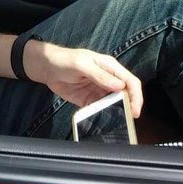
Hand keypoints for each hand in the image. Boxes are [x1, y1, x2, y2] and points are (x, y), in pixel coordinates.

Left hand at [26, 40, 143, 116]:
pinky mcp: (90, 100)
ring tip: (118, 123)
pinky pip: (100, 110)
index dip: (136, 96)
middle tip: (128, 120)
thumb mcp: (82, 64)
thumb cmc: (64, 60)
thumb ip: (100, 75)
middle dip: (130, 107)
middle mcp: (108, 80)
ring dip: (117, 113)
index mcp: (110, 67)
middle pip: (126, 95)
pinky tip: (103, 122)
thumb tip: (119, 86)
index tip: (134, 110)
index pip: (130, 81)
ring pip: (115, 104)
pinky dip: (103, 116)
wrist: (46, 68)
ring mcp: (99, 91)